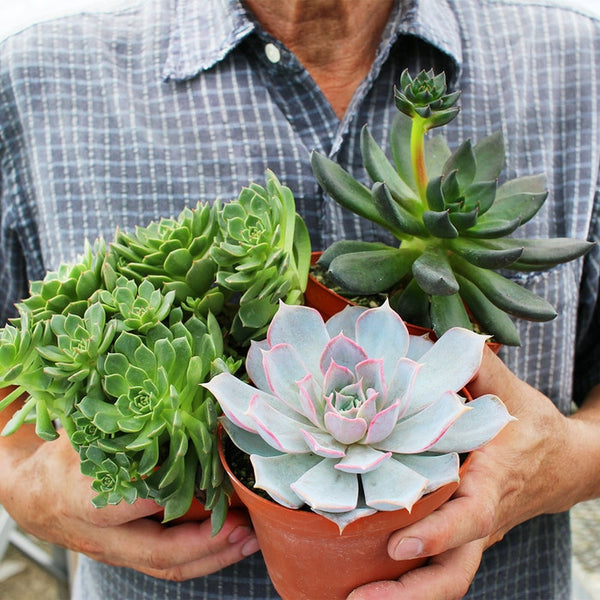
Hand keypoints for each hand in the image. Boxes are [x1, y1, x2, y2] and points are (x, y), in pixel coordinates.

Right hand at [0, 417, 258, 580]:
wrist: (33, 497)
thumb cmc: (61, 456)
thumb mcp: (83, 429)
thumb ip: (122, 417)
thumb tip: (175, 391)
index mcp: (86, 497)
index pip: (133, 504)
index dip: (174, 497)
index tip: (210, 481)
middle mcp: (104, 535)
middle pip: (160, 552)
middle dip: (208, 544)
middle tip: (245, 526)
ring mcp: (118, 551)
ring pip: (168, 566)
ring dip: (214, 557)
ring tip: (251, 539)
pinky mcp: (130, 555)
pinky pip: (167, 564)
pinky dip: (203, 556)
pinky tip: (231, 540)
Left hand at [347, 346, 599, 599]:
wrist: (564, 464)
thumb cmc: (533, 428)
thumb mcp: (509, 391)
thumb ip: (474, 365)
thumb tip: (435, 338)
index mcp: (493, 482)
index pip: (469, 516)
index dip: (437, 534)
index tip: (398, 545)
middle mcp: (480, 518)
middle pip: (453, 573)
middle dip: (407, 595)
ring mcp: (470, 534)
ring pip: (442, 580)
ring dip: (398, 599)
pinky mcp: (459, 536)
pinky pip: (434, 568)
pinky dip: (402, 584)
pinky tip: (360, 582)